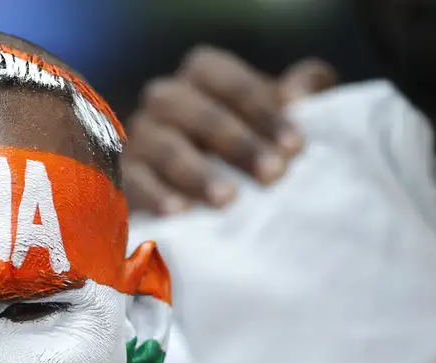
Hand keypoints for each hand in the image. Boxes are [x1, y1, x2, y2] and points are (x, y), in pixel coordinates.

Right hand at [122, 46, 336, 214]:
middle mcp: (164, 100)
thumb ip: (295, 98)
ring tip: (228, 200)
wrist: (200, 197)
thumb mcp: (271, 121)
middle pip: (193, 111)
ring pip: (163, 147)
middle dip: (236, 142)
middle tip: (274, 175)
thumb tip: (312, 86)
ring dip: (197, 173)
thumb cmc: (245, 150)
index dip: (261, 108)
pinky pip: (134, 182)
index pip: (224, 78)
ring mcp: (140, 139)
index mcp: (200, 76)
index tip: (295, 146)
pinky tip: (180, 213)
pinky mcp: (123, 178)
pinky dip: (156, 196)